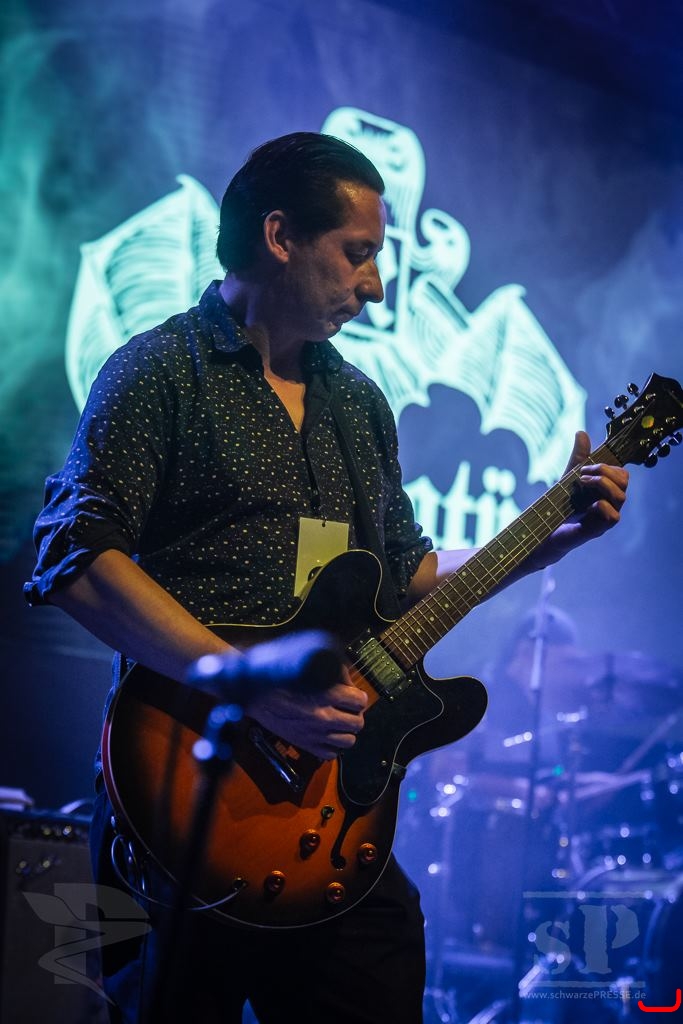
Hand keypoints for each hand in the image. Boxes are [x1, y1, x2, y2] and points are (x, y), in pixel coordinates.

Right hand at [244, 664, 367, 760]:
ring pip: (349, 741)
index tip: (352, 695)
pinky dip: (332, 746)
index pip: (360, 701)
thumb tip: (349, 682)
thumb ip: (334, 673)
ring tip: (339, 723)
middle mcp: (324, 716)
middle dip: (355, 714)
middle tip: (347, 709)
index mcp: (327, 694)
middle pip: (358, 723)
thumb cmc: (280, 675)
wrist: (254, 692)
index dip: (358, 696)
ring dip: (346, 731)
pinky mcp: (304, 745)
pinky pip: (331, 755)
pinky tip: (326, 735)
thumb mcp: (310, 665)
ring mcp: (315, 734)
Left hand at [538, 431, 628, 563]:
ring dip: (602, 484)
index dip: (609, 466)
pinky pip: (613, 517)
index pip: (622, 474)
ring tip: (582, 482)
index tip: (586, 466)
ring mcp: (604, 518)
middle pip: (624, 481)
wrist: (543, 529)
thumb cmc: (560, 505)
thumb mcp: (569, 477)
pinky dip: (603, 506)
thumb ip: (578, 458)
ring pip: (621, 497)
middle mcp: (609, 503)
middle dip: (605, 471)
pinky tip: (589, 504)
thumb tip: (582, 432)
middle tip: (582, 474)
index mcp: (606, 491)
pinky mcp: (595, 530)